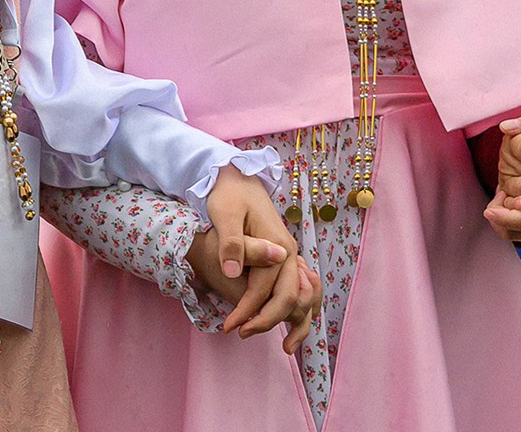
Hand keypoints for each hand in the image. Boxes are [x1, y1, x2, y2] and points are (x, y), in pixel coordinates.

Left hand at [193, 164, 319, 352]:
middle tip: (240, 334)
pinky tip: (282, 322)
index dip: (246, 311)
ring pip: (296, 297)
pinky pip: (292, 289)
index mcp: (277, 245)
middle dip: (265, 320)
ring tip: (279, 344)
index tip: (230, 327)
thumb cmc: (227, 194)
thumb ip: (232, 244)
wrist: (238, 176)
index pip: (263, 289)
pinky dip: (291, 308)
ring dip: (286, 320)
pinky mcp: (282, 257)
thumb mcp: (224, 214)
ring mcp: (288, 256)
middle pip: (285, 298)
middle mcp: (288, 253)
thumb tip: (233, 274)